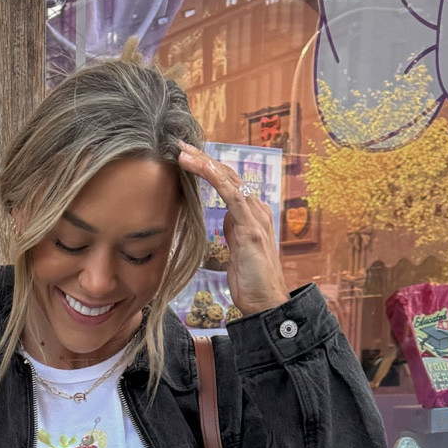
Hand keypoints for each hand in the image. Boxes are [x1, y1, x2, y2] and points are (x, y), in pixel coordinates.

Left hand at [179, 146, 290, 316]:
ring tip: (184, 152)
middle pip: (228, 175)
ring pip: (229, 180)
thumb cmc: (252, 281)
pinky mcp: (252, 227)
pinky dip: (216, 179)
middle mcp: (256, 210)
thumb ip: (234, 232)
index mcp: (251, 214)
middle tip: (180, 145)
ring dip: (205, 164)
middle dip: (204, 158)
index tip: (186, 157)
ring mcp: (256, 216)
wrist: (266, 302)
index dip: (207, 168)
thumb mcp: (237, 251)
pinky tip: (202, 167)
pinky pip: (234, 195)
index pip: (227, 183)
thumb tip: (225, 219)